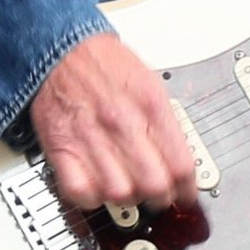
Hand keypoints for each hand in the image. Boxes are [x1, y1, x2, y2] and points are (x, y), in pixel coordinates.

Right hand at [29, 31, 199, 215]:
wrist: (61, 49)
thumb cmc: (105, 66)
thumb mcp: (151, 83)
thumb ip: (166, 123)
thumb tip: (182, 160)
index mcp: (151, 106)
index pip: (181, 165)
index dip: (187, 189)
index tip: (185, 194)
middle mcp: (123, 123)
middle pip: (154, 185)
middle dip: (160, 198)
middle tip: (157, 196)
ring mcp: (91, 138)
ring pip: (120, 194)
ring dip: (128, 200)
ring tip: (128, 191)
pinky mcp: (62, 149)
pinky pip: (81, 192)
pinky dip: (92, 198)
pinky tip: (97, 188)